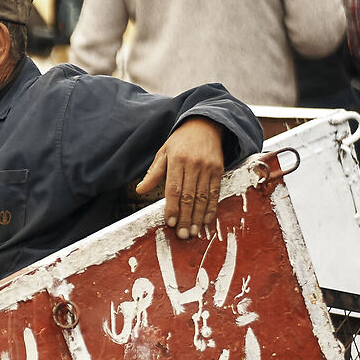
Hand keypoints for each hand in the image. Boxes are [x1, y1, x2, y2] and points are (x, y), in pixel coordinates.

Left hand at [136, 118, 224, 238]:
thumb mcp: (163, 152)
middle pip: (189, 196)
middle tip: (183, 235)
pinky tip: (206, 220)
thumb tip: (139, 189)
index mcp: (177, 160)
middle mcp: (194, 164)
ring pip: (203, 197)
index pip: (174, 188)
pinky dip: (211, 208)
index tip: (170, 222)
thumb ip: (153, 173)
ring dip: (198, 217)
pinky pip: (215, 192)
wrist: (206, 124)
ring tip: (193, 232)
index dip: (173, 207)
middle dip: (185, 218)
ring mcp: (208, 167)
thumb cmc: (180, 141)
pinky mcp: (219, 170)